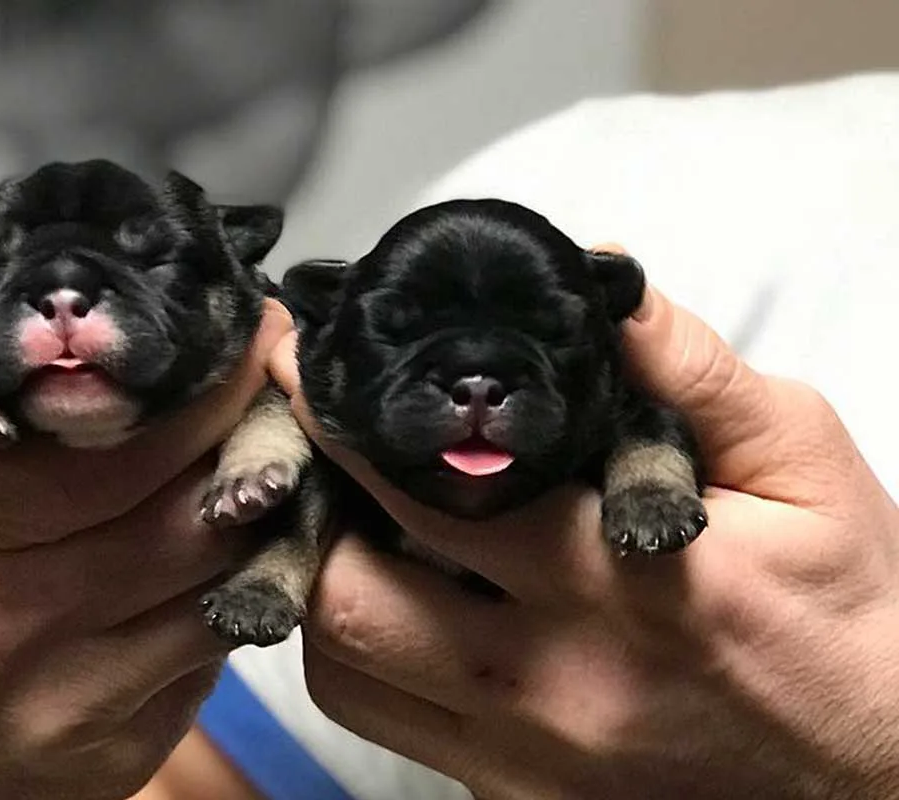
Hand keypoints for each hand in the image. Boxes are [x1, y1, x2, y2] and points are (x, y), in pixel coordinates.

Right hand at [0, 252, 291, 798]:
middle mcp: (0, 623)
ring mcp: (67, 702)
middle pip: (183, 513)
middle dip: (254, 430)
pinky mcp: (114, 754)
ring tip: (274, 447)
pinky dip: (235, 587)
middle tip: (279, 373)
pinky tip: (233, 539)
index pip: (103, 446)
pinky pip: (214, 653)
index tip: (241, 328)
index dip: (198, 385)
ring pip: (220, 585)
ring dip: (264, 510)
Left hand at [270, 247, 898, 798]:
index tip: (307, 368)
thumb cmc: (849, 617)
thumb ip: (692, 373)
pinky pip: (387, 726)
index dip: (344, 421)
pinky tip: (396, 600)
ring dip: (323, 581)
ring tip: (350, 517)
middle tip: (318, 446)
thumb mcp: (803, 467)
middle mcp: (553, 680)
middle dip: (310, 507)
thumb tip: (598, 284)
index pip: (428, 489)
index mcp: (622, 581)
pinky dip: (360, 655)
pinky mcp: (515, 799)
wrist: (882, 777)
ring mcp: (523, 756)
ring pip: (345, 668)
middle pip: (347, 593)